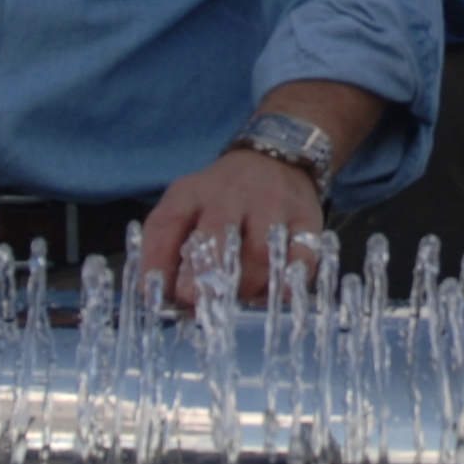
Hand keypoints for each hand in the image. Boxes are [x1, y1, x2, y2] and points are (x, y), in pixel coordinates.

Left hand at [137, 146, 324, 305]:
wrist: (277, 159)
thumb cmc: (223, 199)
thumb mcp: (188, 207)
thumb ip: (169, 247)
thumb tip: (161, 300)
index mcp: (192, 192)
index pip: (166, 222)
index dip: (157, 262)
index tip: (156, 294)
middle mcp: (231, 193)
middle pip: (215, 236)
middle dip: (204, 278)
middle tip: (200, 304)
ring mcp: (273, 204)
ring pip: (259, 254)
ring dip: (247, 288)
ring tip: (241, 298)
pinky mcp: (307, 218)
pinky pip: (301, 259)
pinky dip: (287, 283)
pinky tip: (275, 292)